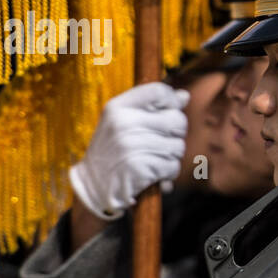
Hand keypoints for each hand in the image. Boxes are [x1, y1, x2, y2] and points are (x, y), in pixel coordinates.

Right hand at [69, 82, 189, 219]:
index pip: (159, 91)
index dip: (172, 102)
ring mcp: (131, 145)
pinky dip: (168, 174)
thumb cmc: (113, 152)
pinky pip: (173, 166)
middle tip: (160, 144)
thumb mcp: (123, 122)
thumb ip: (152, 107)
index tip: (169, 113)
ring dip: (172, 157)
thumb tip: (184, 96)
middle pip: (177, 120)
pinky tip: (153, 174)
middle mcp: (124, 122)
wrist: (93, 187)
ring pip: (178, 146)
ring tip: (153, 160)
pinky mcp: (139, 167)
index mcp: (118, 107)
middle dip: (176, 135)